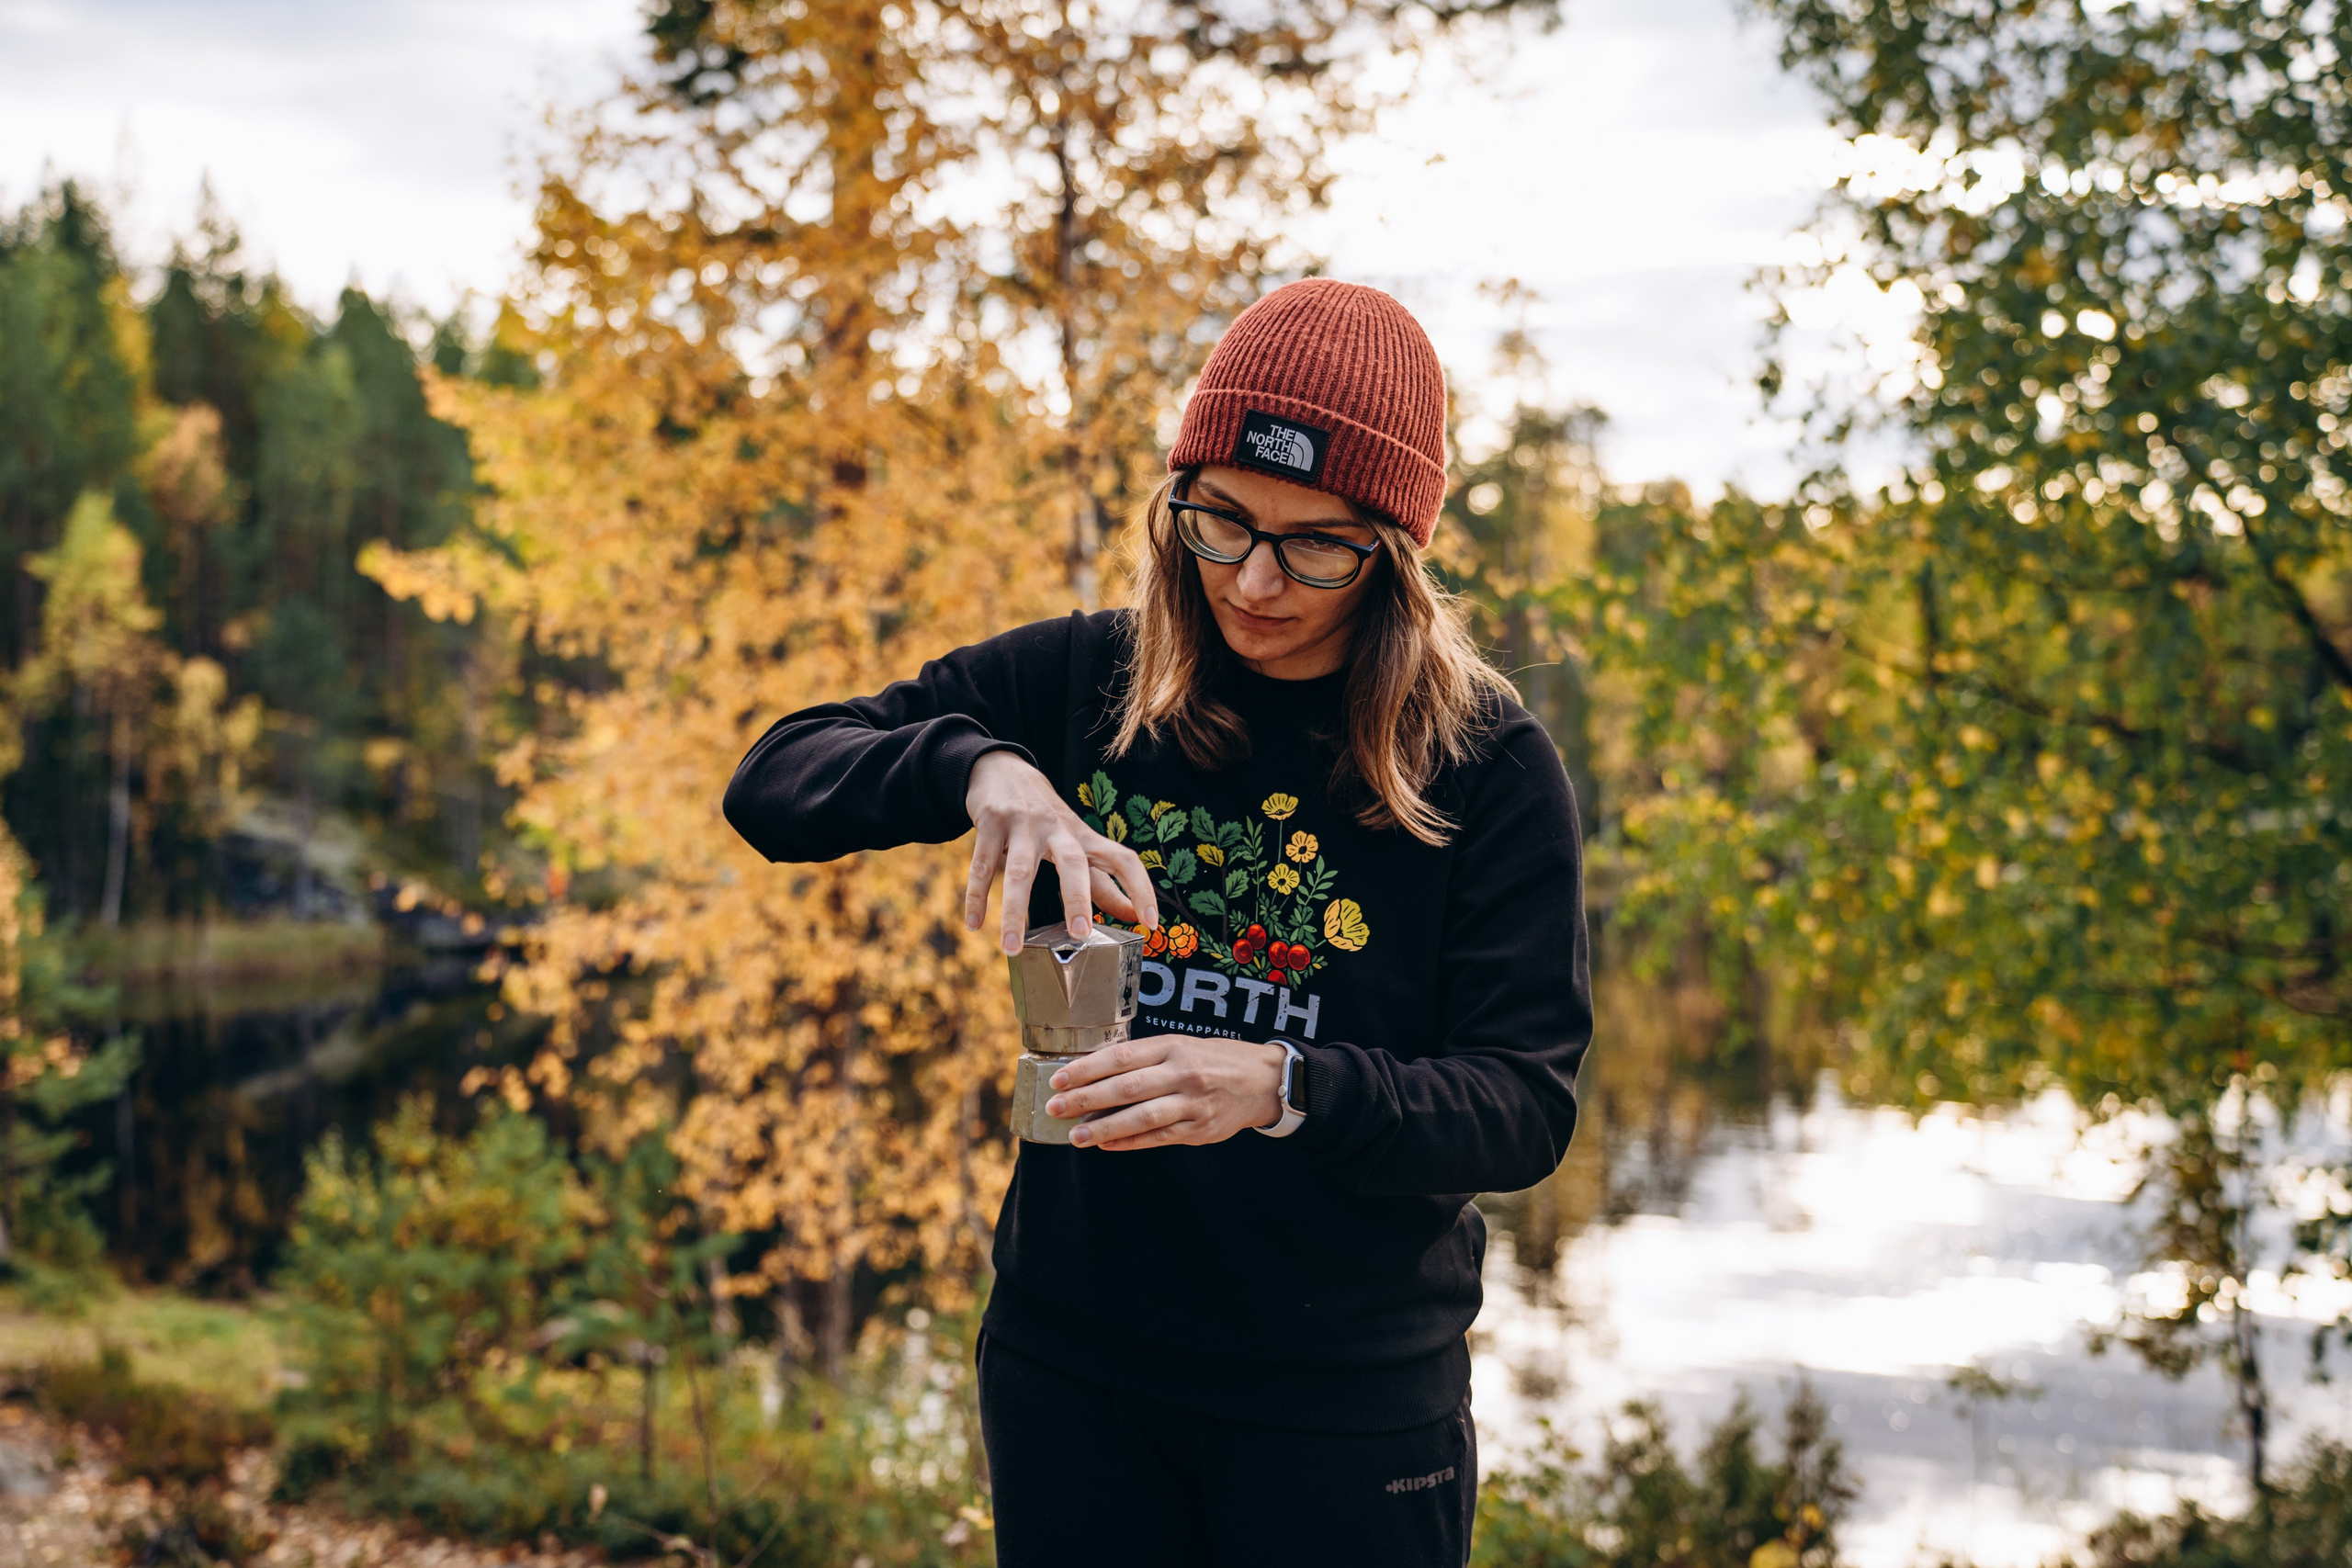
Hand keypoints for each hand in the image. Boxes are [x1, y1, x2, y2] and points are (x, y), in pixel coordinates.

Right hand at [964, 751, 1158, 955]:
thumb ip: (1102, 881)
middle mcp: (1058, 829)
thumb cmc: (1046, 817)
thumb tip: (1132, 916)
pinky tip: (975, 924)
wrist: (1003, 769)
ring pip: (1021, 871)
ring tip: (1011, 947)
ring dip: (1015, 911)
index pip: (1122, 860)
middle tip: (1080, 933)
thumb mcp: (1076, 843)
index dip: (1140, 889)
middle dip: (1077, 898)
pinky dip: (977, 896)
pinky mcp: (991, 823)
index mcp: (1083, 837)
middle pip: (1072, 863)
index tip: (1151, 923)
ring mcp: (1023, 825)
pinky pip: (982, 865)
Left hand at [1044, 1034, 1285, 1150]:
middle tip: (1056, 1108)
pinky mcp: (1199, 1130)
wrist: (1263, 1081)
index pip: (1122, 1056)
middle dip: (1086, 1099)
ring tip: (1076, 1136)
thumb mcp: (1181, 1045)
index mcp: (1173, 1046)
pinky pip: (1158, 1138)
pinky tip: (1106, 1144)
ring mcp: (1192, 1104)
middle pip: (1126, 1088)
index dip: (1087, 1069)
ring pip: (1141, 1118)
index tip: (1059, 1079)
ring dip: (1104, 1127)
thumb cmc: (1213, 1059)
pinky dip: (1129, 1142)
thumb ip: (1144, 1058)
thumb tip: (1094, 1074)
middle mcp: (1183, 1073)